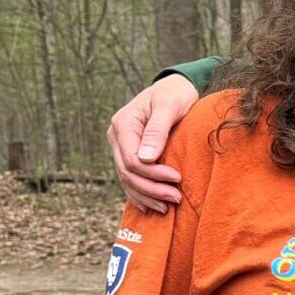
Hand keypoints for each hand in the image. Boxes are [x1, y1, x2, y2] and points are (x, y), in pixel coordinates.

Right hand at [110, 74, 199, 211]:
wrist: (176, 88)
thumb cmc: (176, 93)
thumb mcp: (169, 105)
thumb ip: (157, 130)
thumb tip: (146, 159)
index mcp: (123, 124)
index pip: (132, 159)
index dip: (153, 174)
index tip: (177, 179)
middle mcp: (117, 136)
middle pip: (128, 172)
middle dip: (151, 189)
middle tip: (176, 198)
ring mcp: (120, 146)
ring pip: (127, 179)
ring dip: (146, 195)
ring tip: (168, 207)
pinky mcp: (129, 154)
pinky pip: (129, 179)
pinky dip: (140, 194)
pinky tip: (152, 206)